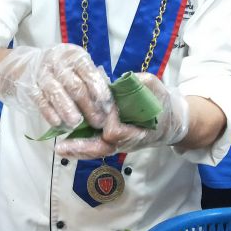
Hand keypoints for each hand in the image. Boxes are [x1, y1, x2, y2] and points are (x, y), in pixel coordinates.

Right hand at [0, 44, 112, 131]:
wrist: (24, 67)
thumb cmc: (59, 70)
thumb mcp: (75, 67)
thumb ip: (90, 79)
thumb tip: (108, 101)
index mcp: (74, 55)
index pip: (89, 73)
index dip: (100, 91)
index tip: (107, 108)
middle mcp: (58, 61)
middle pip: (75, 86)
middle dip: (88, 106)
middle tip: (97, 122)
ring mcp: (41, 73)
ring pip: (57, 93)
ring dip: (68, 110)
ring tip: (77, 124)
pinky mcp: (29, 85)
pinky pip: (40, 100)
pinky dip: (50, 112)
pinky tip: (58, 123)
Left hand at [56, 72, 188, 158]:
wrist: (170, 123)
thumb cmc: (162, 104)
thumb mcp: (156, 88)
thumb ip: (142, 84)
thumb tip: (124, 79)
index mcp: (141, 130)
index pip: (118, 131)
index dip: (107, 121)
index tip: (101, 109)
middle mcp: (128, 141)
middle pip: (103, 148)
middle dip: (83, 146)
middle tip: (63, 146)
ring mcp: (120, 144)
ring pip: (98, 151)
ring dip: (79, 150)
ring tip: (60, 148)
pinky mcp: (113, 142)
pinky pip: (96, 148)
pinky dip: (81, 149)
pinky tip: (64, 147)